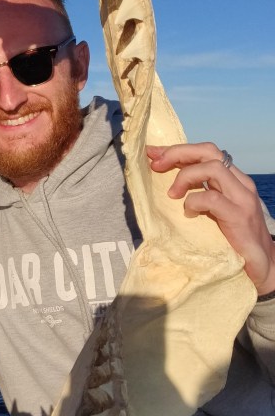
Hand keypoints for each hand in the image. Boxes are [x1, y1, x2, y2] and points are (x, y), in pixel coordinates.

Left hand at [147, 142, 274, 294]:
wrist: (262, 266)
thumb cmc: (233, 238)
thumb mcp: (215, 209)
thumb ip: (201, 192)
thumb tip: (167, 182)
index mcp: (234, 180)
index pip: (206, 152)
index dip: (178, 150)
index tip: (153, 154)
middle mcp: (240, 184)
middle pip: (209, 151)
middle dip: (177, 153)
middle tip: (155, 165)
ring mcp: (242, 199)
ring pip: (213, 167)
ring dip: (185, 176)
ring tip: (172, 194)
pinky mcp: (239, 217)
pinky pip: (212, 198)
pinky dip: (194, 201)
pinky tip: (189, 212)